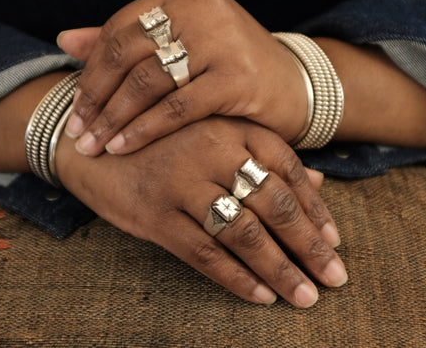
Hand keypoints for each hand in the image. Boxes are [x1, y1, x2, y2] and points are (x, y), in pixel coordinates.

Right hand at [56, 116, 346, 307]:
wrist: (89, 140)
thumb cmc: (161, 139)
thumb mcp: (214, 136)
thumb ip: (265, 156)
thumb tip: (318, 183)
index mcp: (231, 128)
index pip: (287, 170)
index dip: (316, 209)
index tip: (334, 242)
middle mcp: (212, 151)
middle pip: (273, 204)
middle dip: (308, 246)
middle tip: (335, 277)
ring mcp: (182, 182)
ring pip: (243, 233)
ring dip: (280, 269)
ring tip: (305, 296)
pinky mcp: (154, 214)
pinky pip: (203, 252)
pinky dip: (235, 278)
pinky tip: (260, 296)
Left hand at [57, 0, 309, 156]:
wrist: (295, 86)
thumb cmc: (229, 66)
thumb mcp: (181, 44)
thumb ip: (126, 41)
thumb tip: (64, 40)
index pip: (119, 30)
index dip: (91, 71)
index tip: (75, 107)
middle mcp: (202, 7)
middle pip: (127, 53)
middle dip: (96, 97)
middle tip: (77, 132)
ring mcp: (222, 40)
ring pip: (147, 82)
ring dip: (114, 118)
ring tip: (94, 146)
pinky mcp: (238, 76)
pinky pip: (176, 107)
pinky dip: (144, 130)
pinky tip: (124, 147)